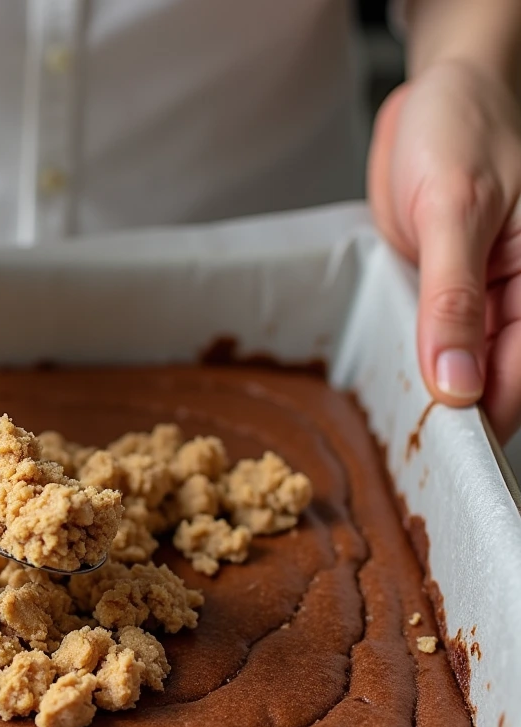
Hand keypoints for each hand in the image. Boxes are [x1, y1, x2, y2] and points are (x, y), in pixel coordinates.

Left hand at [368, 60, 520, 439]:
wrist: (434, 95)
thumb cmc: (460, 129)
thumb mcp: (454, 210)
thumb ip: (453, 299)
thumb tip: (458, 380)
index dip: (486, 417)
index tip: (443, 451)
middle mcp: (517, 297)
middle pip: (495, 382)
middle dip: (455, 418)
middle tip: (410, 457)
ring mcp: (479, 300)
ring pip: (461, 370)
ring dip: (431, 398)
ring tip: (397, 438)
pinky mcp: (443, 295)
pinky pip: (430, 344)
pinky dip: (412, 367)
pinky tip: (391, 389)